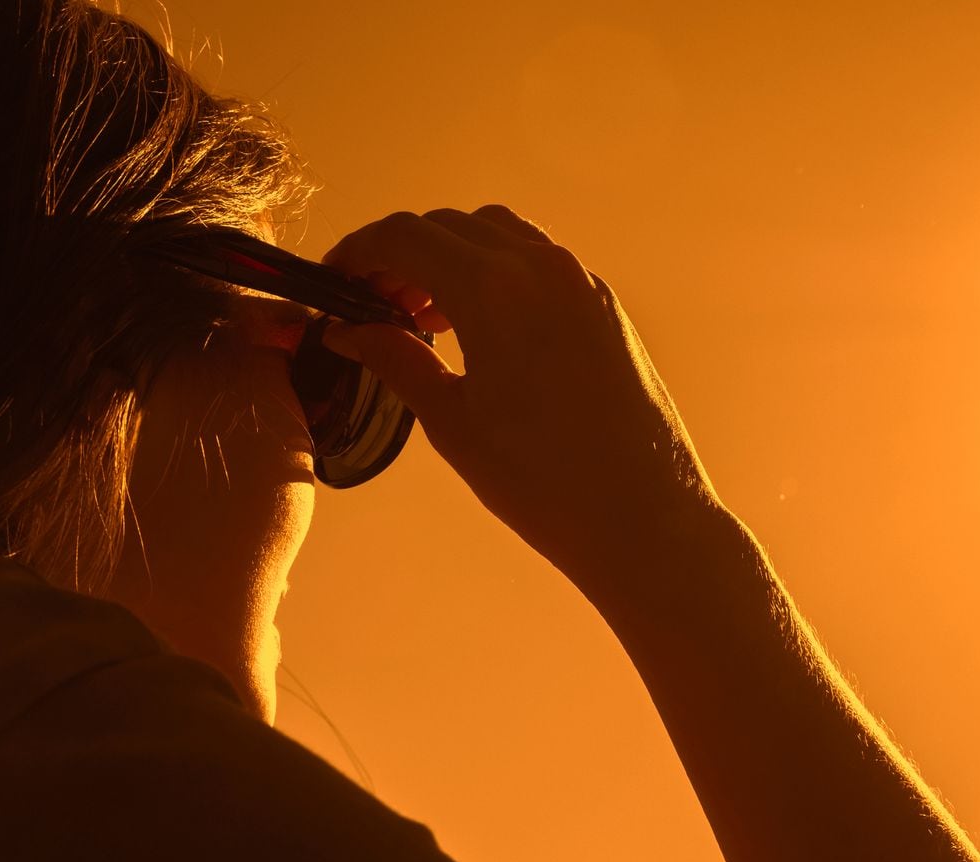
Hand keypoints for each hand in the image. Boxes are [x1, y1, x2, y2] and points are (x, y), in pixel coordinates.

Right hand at [319, 206, 724, 589]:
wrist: (645, 517)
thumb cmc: (544, 482)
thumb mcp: (452, 422)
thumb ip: (397, 361)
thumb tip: (349, 332)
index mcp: (495, 288)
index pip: (405, 237)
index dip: (358, 252)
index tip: (334, 281)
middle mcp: (541, 266)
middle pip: (448, 226)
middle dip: (400, 254)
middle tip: (371, 304)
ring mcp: (580, 282)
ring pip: (497, 234)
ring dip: (450, 257)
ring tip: (423, 315)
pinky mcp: (604, 306)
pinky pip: (537, 261)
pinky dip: (495, 272)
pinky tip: (479, 327)